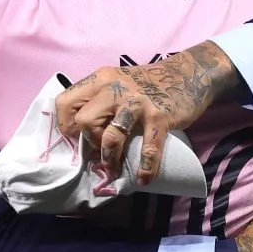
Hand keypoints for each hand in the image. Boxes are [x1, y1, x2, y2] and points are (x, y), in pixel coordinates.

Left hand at [56, 40, 240, 184]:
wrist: (188, 73)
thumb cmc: (147, 83)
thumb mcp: (117, 81)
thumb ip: (99, 100)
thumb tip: (81, 134)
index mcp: (100, 79)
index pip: (64, 102)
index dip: (66, 125)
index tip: (77, 138)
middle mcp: (115, 88)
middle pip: (83, 120)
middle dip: (89, 141)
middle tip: (100, 148)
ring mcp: (138, 102)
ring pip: (111, 136)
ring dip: (110, 158)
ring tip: (114, 168)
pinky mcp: (159, 117)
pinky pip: (148, 148)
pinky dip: (145, 167)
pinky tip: (144, 178)